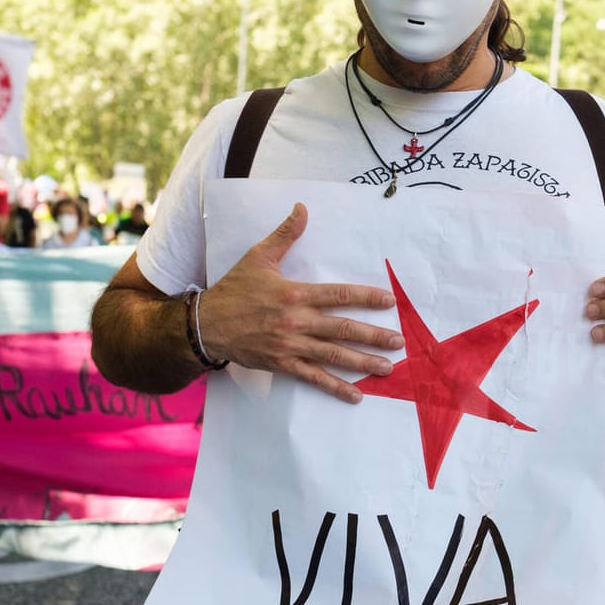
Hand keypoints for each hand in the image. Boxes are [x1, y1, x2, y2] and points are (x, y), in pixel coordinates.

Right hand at [198, 204, 401, 403]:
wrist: (206, 325)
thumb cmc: (235, 289)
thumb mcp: (258, 257)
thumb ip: (285, 234)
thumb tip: (302, 208)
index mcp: (295, 294)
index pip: (339, 295)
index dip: (367, 298)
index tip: (389, 301)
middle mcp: (296, 322)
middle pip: (343, 329)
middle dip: (374, 335)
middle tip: (399, 341)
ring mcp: (290, 346)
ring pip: (334, 356)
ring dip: (363, 363)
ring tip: (387, 367)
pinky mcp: (282, 364)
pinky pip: (313, 378)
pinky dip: (335, 387)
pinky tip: (356, 395)